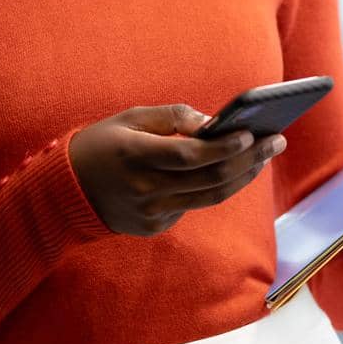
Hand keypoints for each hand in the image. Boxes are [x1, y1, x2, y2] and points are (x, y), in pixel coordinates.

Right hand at [68, 103, 287, 235]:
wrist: (65, 192)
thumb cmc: (101, 144)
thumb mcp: (129, 117)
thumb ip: (171, 117)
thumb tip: (211, 122)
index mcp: (136, 156)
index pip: (190, 156)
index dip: (223, 147)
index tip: (251, 134)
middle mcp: (145, 189)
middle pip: (210, 179)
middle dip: (249, 160)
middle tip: (277, 141)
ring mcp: (151, 213)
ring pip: (210, 197)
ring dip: (242, 176)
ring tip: (264, 157)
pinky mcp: (154, 227)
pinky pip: (193, 205)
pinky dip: (215, 186)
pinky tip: (234, 170)